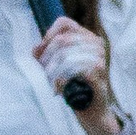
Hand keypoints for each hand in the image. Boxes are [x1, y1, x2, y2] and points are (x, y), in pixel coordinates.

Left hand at [35, 18, 123, 134]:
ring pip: (66, 55)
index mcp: (87, 37)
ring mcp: (100, 58)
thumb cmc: (76, 86)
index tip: (40, 52)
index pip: (64, 23)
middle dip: (48, 57)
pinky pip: (73, 70)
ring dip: (53, 70)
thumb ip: (46, 55)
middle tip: (45, 72)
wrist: (93, 111)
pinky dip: (61, 80)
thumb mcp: (58, 67)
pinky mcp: (99, 74)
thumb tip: (35, 48)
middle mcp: (96, 44)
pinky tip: (59, 88)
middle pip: (62, 40)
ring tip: (52, 82)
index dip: (48, 35)